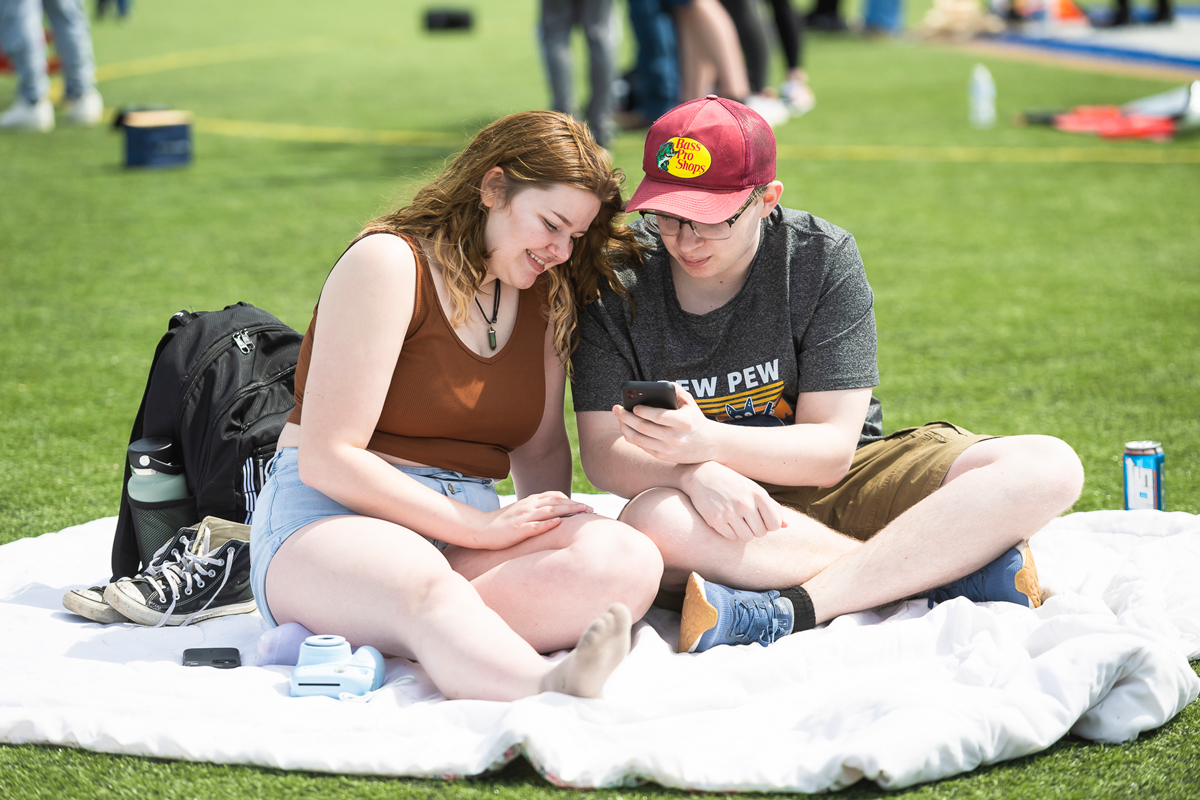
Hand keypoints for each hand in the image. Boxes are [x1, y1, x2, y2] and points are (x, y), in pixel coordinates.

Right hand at [475, 492, 592, 549]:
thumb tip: (555, 513)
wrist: (481, 529)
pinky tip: (558, 523)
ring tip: (582, 513)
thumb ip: (537, 509)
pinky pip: (535, 526)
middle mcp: (529, 506)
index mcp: (530, 501)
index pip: (555, 496)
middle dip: (575, 505)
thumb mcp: (522, 512)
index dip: (571, 500)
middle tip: (591, 509)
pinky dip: (547, 523)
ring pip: (549, 511)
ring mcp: (523, 517)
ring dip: (567, 511)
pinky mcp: (518, 530)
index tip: (585, 506)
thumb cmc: (503, 522)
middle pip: (556, 502)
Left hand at [611, 386, 717, 464]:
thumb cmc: (695, 419)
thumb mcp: (690, 403)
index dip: (643, 411)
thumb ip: (675, 390)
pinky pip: (642, 446)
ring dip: (625, 428)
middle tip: (617, 409)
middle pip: (644, 428)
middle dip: (626, 417)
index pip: (659, 416)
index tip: (633, 406)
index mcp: (683, 422)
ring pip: (639, 439)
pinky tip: (626, 428)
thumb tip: (657, 385)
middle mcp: (675, 437)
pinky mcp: (663, 456)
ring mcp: (668, 449)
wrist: (709, 445)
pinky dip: (632, 437)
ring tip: (619, 418)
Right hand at [679, 461, 786, 541]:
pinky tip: (725, 519)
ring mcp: (730, 512)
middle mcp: (745, 503)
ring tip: (738, 521)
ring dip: (743, 532)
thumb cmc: (733, 483)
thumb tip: (786, 526)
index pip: (775, 524)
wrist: (701, 475)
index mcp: (758, 494)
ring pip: (746, 538)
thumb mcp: (754, 489)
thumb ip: (772, 507)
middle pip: (761, 533)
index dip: (769, 525)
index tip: (761, 519)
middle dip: (756, 529)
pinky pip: (731, 537)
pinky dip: (730, 532)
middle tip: (747, 519)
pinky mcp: (715, 520)